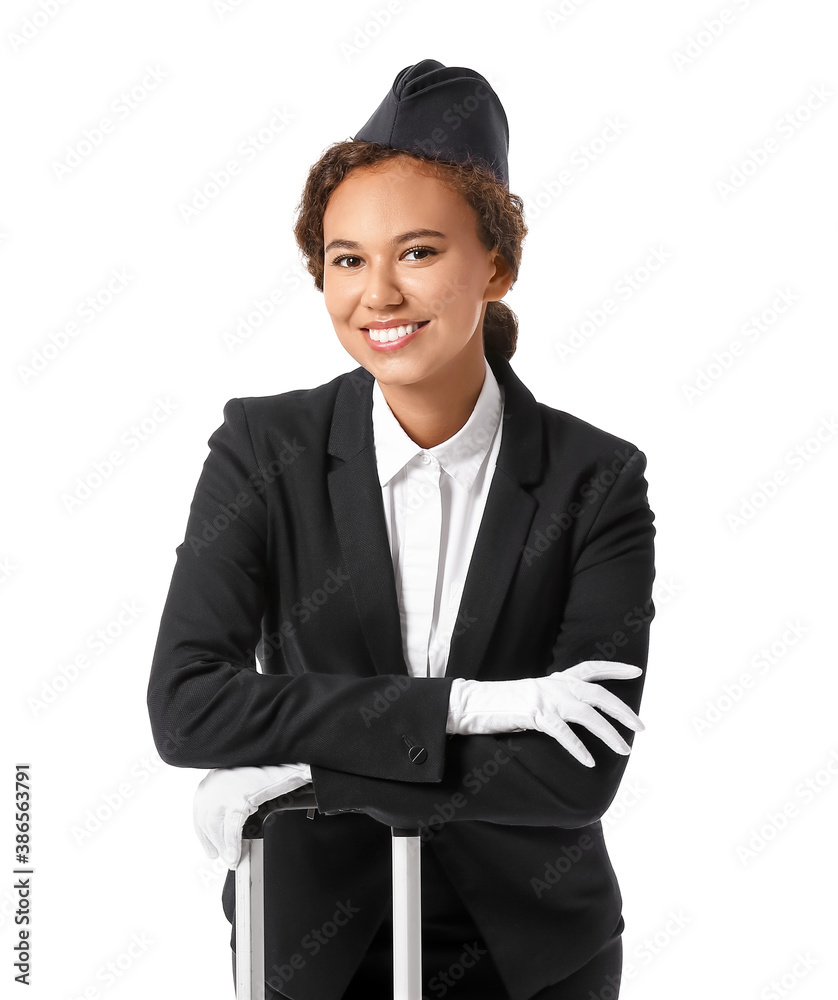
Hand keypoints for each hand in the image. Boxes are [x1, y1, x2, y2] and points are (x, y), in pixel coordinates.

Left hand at [193, 763, 311, 868]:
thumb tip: (223, 828)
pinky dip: (233, 846)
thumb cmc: (261, 768)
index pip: (200, 814)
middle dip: (215, 844)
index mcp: (210, 781)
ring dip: (224, 848)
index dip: (205, 836)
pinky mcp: (237, 801)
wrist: (279, 758)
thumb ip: (226, 799)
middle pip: (207, 823)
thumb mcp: (237, 782)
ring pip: (217, 829)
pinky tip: (237, 855)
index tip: (211, 849)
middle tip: (225, 857)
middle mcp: (213, 786)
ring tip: (232, 859)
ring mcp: (224, 793)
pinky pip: (232, 831)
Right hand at [446, 660, 644, 766]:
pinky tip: (589, 761)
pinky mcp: (534, 714)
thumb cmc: (502, 705)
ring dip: (609, 733)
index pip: (591, 668)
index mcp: (556, 679)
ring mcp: (545, 698)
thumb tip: (575, 713)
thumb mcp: (534, 696)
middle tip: (641, 727)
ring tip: (625, 749)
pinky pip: (562, 733)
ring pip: (586, 713)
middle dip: (623, 710)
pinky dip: (578, 747)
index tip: (636, 671)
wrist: (472, 704)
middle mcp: (554, 685)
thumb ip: (555, 700)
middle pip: (597, 693)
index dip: (614, 669)